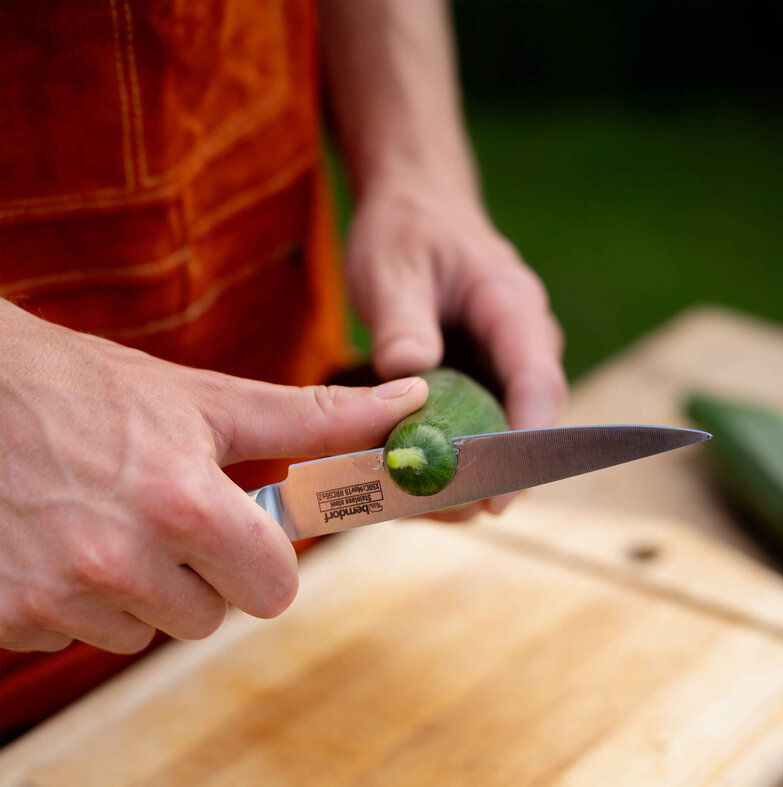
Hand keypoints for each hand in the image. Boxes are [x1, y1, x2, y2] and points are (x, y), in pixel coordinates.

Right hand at [0, 301, 426, 652]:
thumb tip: (408, 403)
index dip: (264, 560)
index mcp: (183, 503)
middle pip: (213, 615)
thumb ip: (315, 418)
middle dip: (203, 572)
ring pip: (146, 630)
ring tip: (108, 518)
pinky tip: (60, 539)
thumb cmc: (92, 388)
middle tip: (168, 514)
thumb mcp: (208, 400)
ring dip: (140, 588)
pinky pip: (80, 635)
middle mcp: (120, 559)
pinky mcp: (8, 617)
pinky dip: (81, 598)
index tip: (243, 529)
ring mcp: (58, 595)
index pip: (272, 589)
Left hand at [344, 180, 566, 517]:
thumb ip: (402, 321)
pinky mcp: (481, 376)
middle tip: (445, 514)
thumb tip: (409, 379)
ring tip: (419, 503)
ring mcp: (503, 362)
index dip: (525, 444)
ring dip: (471, 472)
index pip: (537, 383)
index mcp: (512, 307)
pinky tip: (409, 474)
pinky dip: (451, 453)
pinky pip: (476, 425)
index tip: (498, 497)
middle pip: (528, 422)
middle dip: (495, 473)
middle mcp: (521, 341)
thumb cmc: (407, 230)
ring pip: (502, 431)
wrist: (416, 207)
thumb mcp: (392, 267)